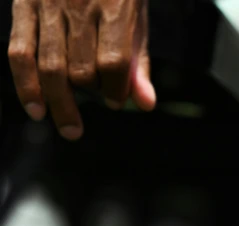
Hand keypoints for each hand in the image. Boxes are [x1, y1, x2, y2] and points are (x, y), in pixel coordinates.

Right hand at [7, 0, 155, 139]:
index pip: (114, 62)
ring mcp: (48, 6)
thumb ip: (138, 63)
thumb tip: (145, 105)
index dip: (115, 89)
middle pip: (81, 69)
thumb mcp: (135, 21)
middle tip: (99, 100)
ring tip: (71, 129)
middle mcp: (79, 6)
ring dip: (61, 103)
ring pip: (51, 67)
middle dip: (90, 92)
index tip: (115, 101)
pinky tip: (38, 110)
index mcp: (114, 7)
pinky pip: (20, 53)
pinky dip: (26, 86)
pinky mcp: (23, 6)